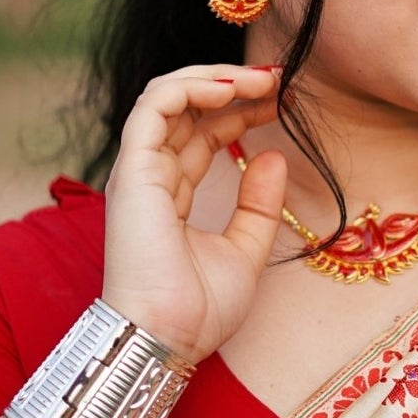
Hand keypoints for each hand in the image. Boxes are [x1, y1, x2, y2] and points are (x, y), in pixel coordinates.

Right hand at [101, 62, 286, 361]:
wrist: (168, 338)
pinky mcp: (133, 170)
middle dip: (236, 87)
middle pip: (190, 110)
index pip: (204, 133)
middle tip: (280, 79)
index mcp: (173, 194)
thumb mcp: (245, 251)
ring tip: (260, 78)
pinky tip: (230, 88)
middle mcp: (152, 176)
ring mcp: (139, 171)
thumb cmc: (197, 310)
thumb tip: (273, 157)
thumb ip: (259, 206)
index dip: (242, 109)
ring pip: (168, 97)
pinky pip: (154, 107)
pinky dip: (190, 87)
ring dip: (216, 79)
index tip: (283, 100)